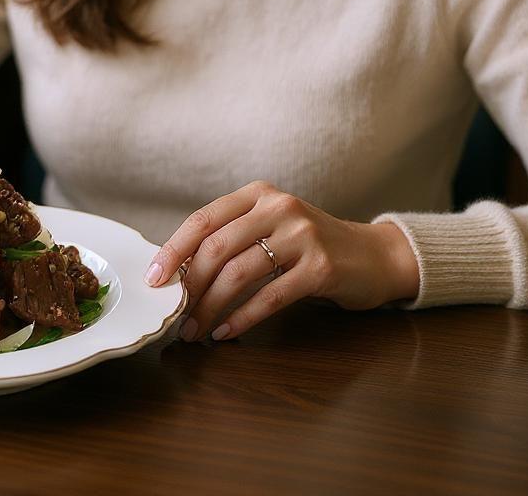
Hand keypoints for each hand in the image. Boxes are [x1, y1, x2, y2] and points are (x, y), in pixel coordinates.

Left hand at [144, 181, 418, 341]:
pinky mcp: (321, 267)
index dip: (174, 249)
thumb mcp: (270, 228)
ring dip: (211, 307)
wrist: (374, 256)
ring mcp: (303, 235)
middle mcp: (279, 207)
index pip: (203, 219)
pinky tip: (226, 333)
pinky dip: (242, 319)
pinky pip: (270, 297)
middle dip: (190, 286)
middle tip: (176, 316)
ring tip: (195, 331)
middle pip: (217, 247)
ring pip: (240, 274)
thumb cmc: (310, 246)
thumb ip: (232, 238)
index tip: (153, 278)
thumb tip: (178, 271)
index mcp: (258, 194)